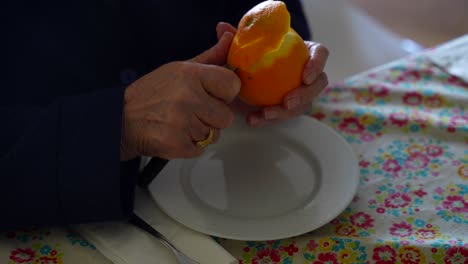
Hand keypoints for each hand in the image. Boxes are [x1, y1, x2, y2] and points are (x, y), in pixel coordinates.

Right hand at [120, 32, 239, 160]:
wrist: (121, 119)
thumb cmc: (151, 93)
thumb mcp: (179, 69)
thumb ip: (210, 57)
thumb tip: (229, 37)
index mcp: (191, 75)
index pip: (232, 85)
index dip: (225, 94)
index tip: (213, 95)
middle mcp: (188, 97)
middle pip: (226, 117)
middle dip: (213, 118)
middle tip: (193, 113)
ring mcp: (182, 122)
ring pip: (213, 135)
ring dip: (200, 133)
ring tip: (180, 123)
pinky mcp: (177, 144)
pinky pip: (200, 150)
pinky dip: (190, 147)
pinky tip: (175, 135)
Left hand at [216, 22, 328, 126]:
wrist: (241, 78)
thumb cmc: (249, 57)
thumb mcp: (241, 49)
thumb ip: (235, 40)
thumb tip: (223, 28)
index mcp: (303, 52)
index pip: (320, 54)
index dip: (317, 64)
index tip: (305, 77)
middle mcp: (306, 73)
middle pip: (318, 84)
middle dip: (304, 96)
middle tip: (287, 103)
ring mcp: (300, 92)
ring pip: (303, 105)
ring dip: (285, 113)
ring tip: (265, 115)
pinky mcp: (288, 109)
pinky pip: (282, 117)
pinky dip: (267, 120)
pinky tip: (253, 120)